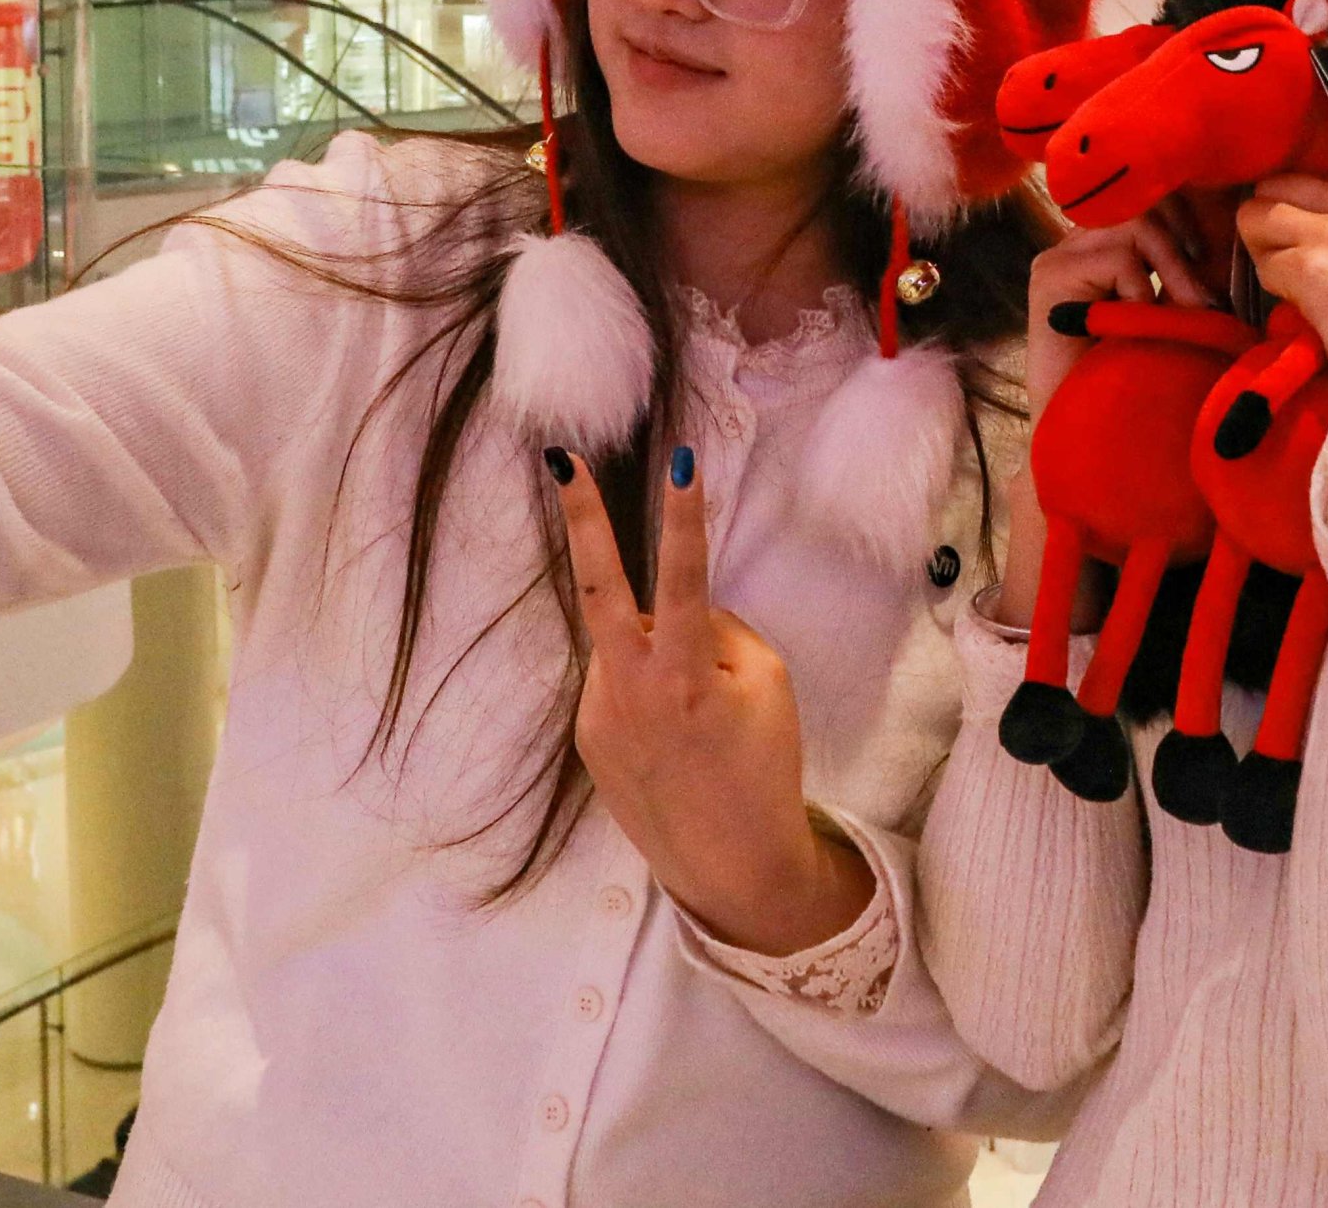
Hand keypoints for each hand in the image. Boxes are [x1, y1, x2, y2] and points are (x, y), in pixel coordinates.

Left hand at [554, 450, 873, 956]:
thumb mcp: (768, 687)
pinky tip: (676, 735)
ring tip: (699, 714)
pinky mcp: (588, 736)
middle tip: (559, 460)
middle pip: (601, 588)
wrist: (729, 866)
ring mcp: (599, 714)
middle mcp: (629, 689)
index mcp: (683, 676)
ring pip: (628, 642)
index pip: (684, 577)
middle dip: (583, 519)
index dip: (685, 517)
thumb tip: (679, 609)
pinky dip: (650, 685)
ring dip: (658, 648)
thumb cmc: (762, 770)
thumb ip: (720, 632)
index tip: (681, 460)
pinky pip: (623, 681)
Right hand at [993, 206, 1226, 632]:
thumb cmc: (1147, 385)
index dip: (1201, 225)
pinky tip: (1140, 326)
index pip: (1164, 200)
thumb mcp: (1185, 322)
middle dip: (1191, 249)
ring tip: (1181, 315)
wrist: (1094, 442)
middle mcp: (1086, 241)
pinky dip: (1140, 290)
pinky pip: (1116, 257)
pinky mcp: (1049, 275)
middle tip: (1206, 302)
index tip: (1222, 273)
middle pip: (1154, 204)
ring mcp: (1063, 255)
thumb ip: (1200, 281)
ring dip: (1172, 271)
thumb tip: (1254, 241)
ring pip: (1139, 224)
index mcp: (1115, 244)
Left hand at [1237, 174, 1327, 439]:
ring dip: (1267, 253)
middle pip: (1286, 183)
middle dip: (1276, 221)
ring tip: (1299, 291)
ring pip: (1258, 216)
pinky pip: (1264, 264)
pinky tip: (1305, 317)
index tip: (1313, 230)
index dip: (1314, 202)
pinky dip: (1274, 290)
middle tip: (1292, 261)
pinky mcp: (1312, 270)